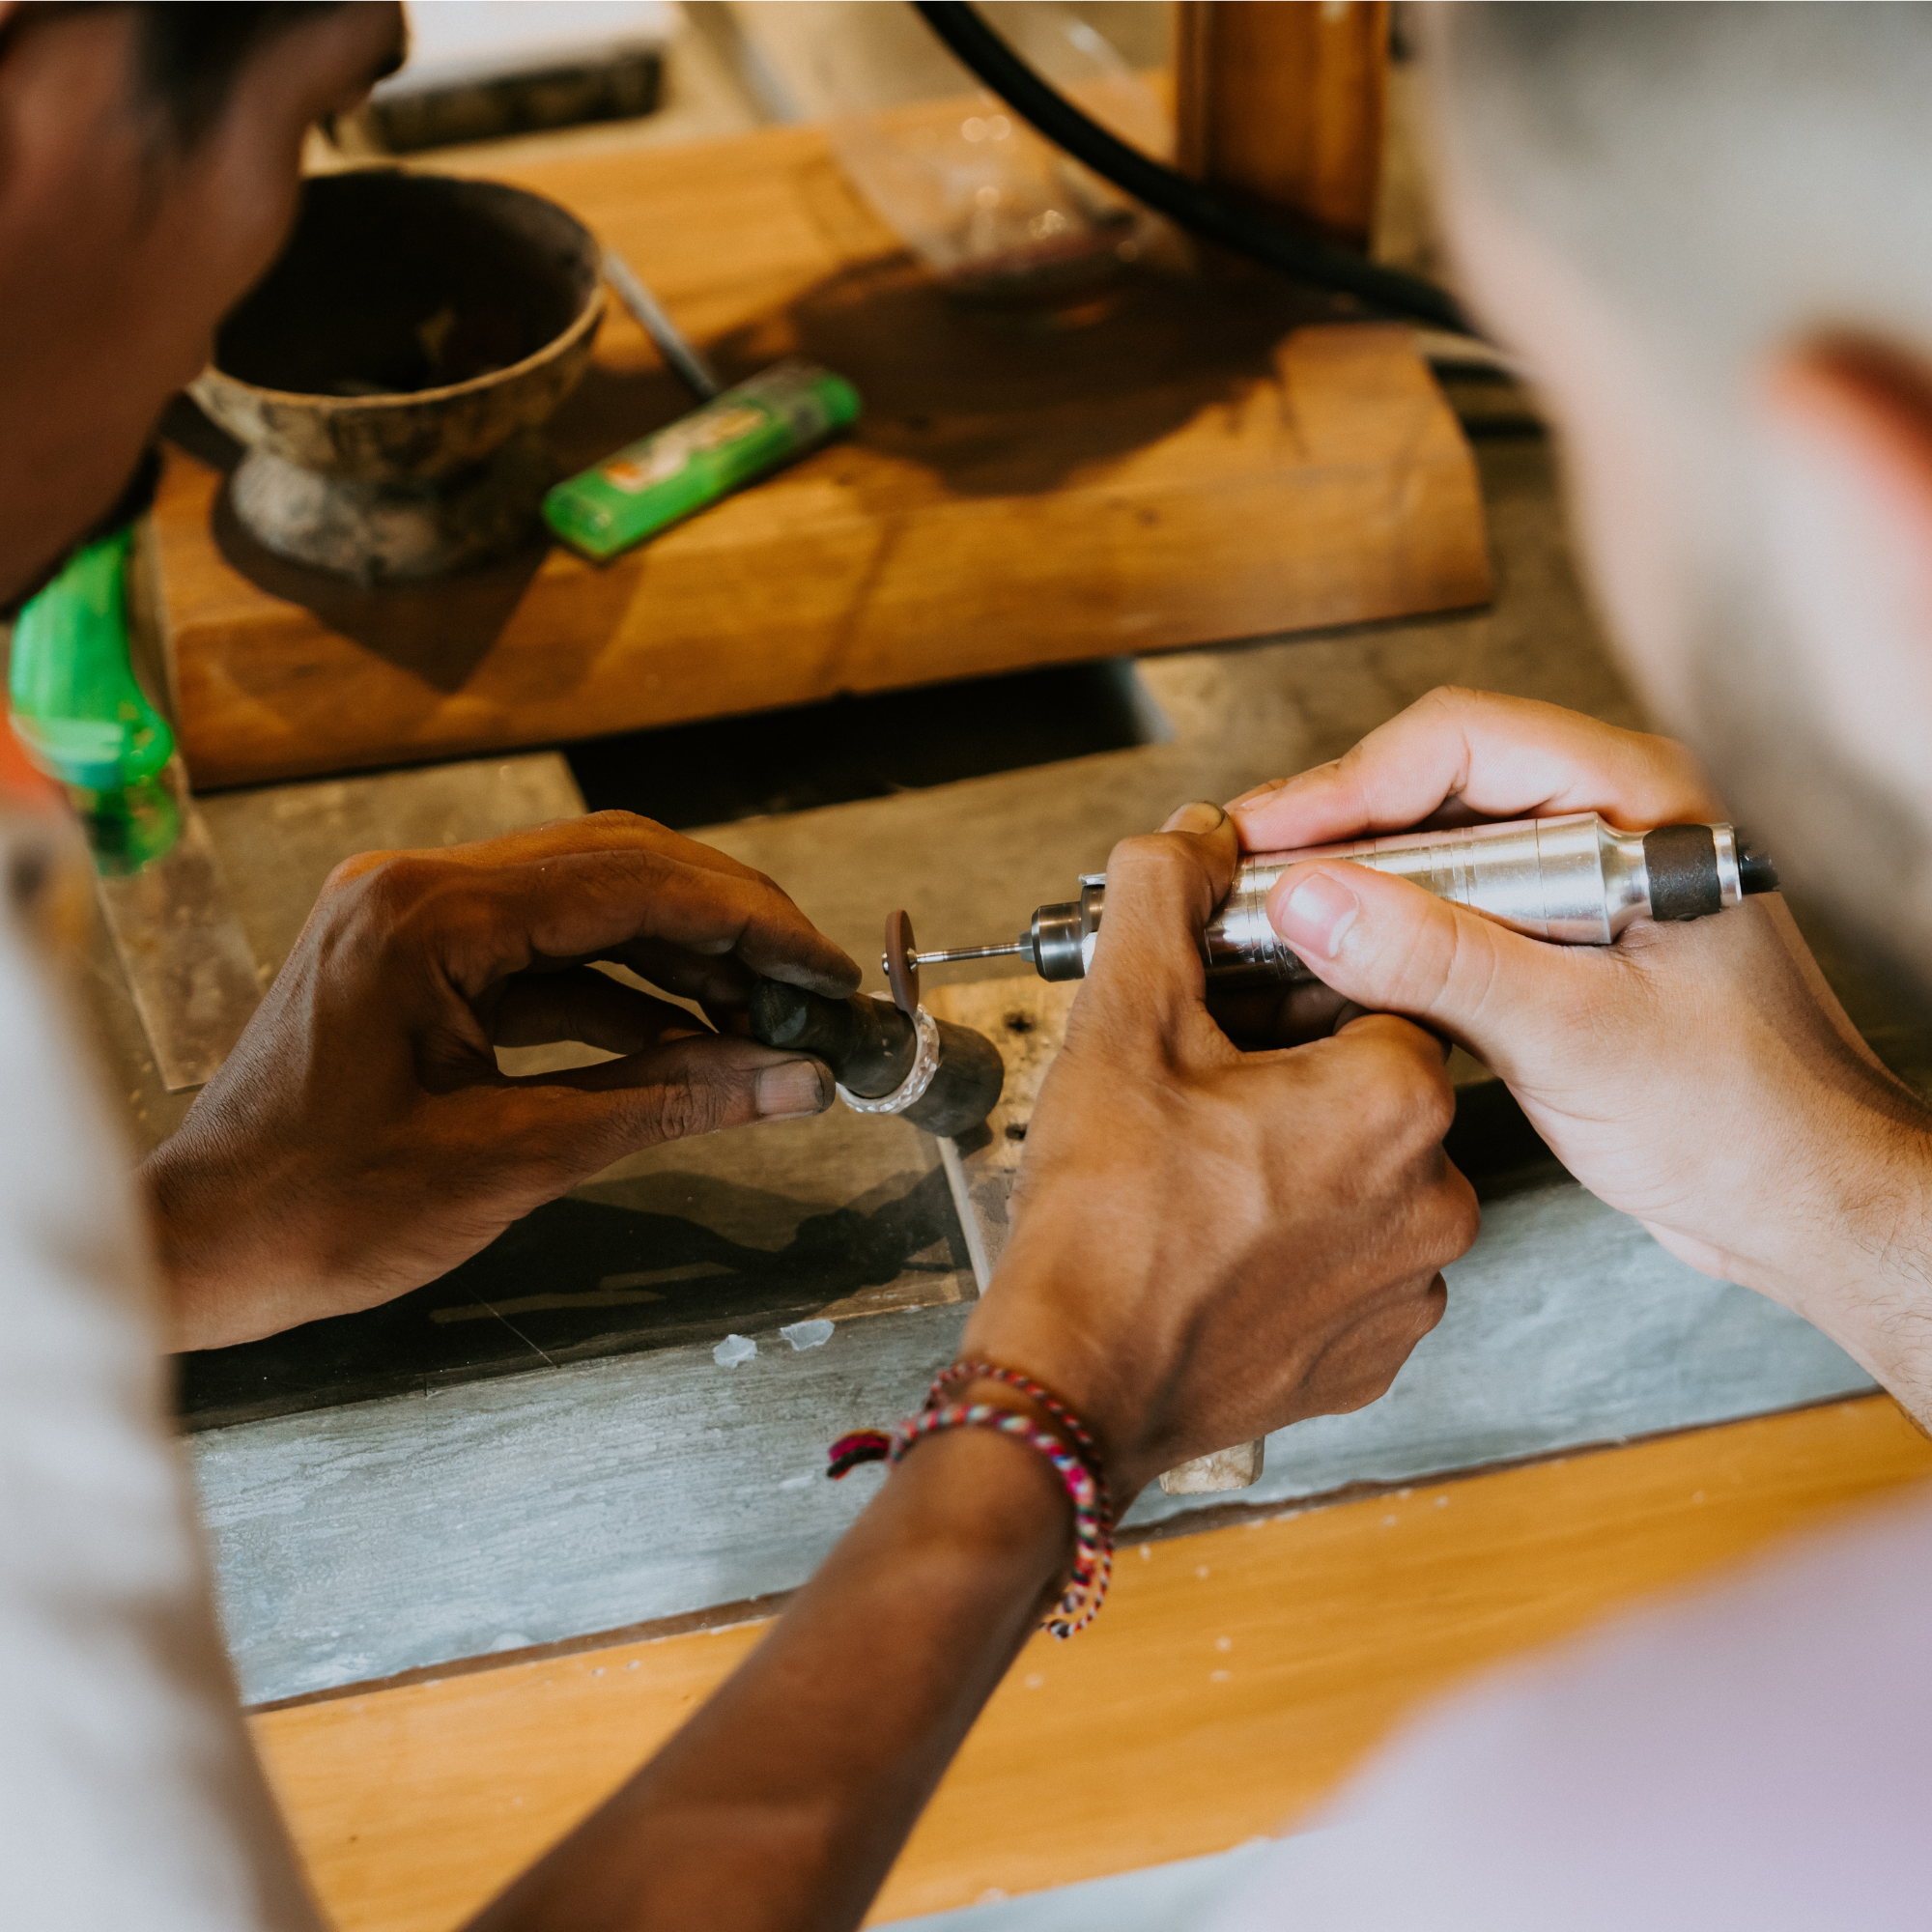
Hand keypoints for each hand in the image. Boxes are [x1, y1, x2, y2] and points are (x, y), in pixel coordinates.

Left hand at [144, 813, 859, 1350]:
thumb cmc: (322, 1215)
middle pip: (616, 869)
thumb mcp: (513, 1160)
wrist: (202, 1251)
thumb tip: (794, 1082)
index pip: (628, 883)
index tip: (824, 969)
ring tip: (768, 1016)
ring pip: (588, 906)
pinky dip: (624, 993)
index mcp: (427, 916)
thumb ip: (665, 1104)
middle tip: (813, 986)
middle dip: (728, 925)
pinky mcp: (418, 960)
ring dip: (683, 957)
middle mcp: (418, 888)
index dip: (747, 923)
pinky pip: (546, 956)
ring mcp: (415, 917)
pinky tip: (692, 1037)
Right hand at [961, 801, 1479, 1503]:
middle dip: (1294, 1074)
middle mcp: (1437, 1192)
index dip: (1289, 990)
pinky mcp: (1384, 1348)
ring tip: (1205, 1172)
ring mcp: (1416, 1283)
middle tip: (1199, 1092)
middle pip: (1375, 1084)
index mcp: (1395, 1096)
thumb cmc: (1104, 1218)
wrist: (1078, 1389)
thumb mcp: (1123, 1025)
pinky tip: (1228, 1240)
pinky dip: (1306, 1242)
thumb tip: (1193, 836)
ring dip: (1302, 1159)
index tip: (1224, 1013)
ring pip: (1368, 1174)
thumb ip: (1165, 900)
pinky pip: (1360, 1260)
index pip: (1371, 992)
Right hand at [1231, 686, 1931, 1413]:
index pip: (1458, 743)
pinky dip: (1383, 936)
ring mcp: (1579, 884)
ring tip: (1261, 917)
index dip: (1344, 786)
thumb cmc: (1751, 1120)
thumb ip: (1440, 961)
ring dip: (1348, 884)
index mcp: (1638, 801)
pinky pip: (1449, 911)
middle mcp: (1606, 823)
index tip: (1263, 839)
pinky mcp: (1557, 945)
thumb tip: (1312, 901)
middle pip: (1431, 785)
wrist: (1808, 1204)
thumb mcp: (1578, 1036)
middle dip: (1330, 830)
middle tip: (1239, 875)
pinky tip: (1326, 967)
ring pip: (1431, 850)